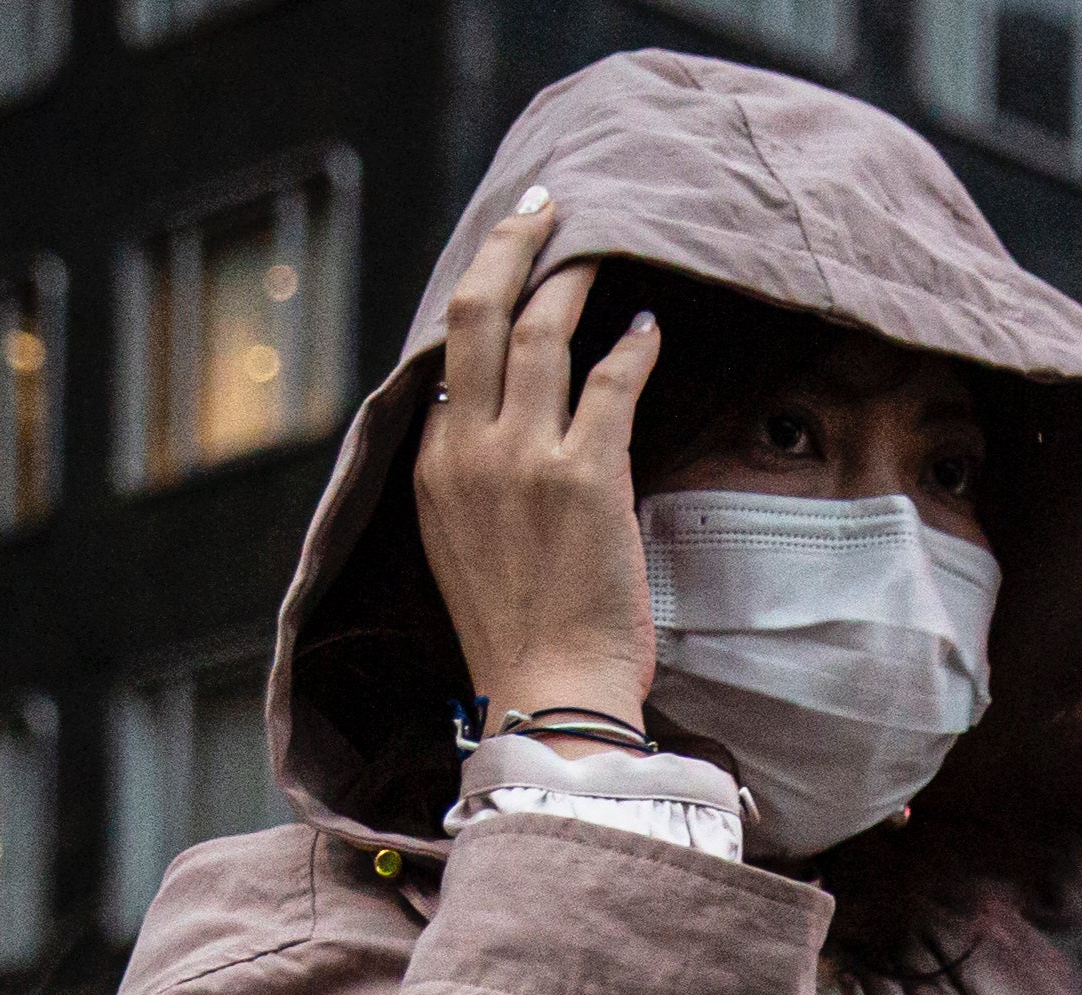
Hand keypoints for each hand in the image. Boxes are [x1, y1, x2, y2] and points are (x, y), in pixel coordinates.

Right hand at [409, 198, 661, 742]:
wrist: (549, 700)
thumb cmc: (518, 639)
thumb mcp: (462, 549)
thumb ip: (473, 480)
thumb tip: (504, 422)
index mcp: (431, 469)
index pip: (447, 357)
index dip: (481, 298)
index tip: (510, 267)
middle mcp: (468, 452)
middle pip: (477, 311)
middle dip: (511, 244)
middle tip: (544, 207)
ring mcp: (523, 460)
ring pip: (542, 330)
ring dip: (576, 281)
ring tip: (601, 256)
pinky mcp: (585, 476)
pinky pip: (613, 379)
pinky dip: (634, 345)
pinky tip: (649, 330)